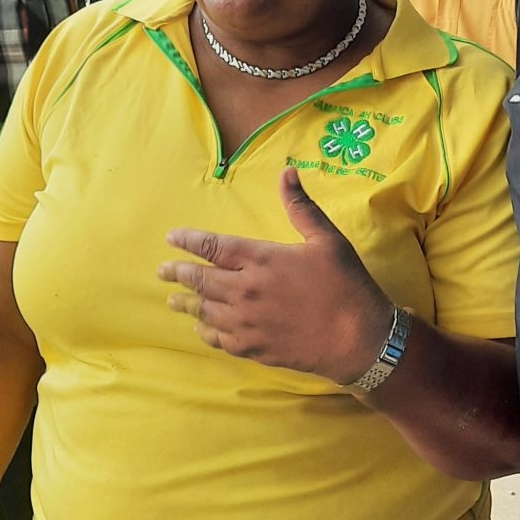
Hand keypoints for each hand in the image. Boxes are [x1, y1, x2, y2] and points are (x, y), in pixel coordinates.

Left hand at [160, 168, 392, 383]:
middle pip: (199, 280)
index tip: (171, 238)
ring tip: (172, 301)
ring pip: (204, 311)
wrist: (358, 339)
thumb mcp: (327, 239)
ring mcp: (246, 322)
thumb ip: (301, 207)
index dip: (187, 241)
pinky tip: (202, 329)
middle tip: (161, 271)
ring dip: (185, 303)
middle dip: (177, 274)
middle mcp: (245, 290)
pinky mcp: (253, 348)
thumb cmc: (345, 285)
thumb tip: (286, 172)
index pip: (212, 247)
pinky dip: (206, 331)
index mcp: (260, 259)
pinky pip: (218, 340)